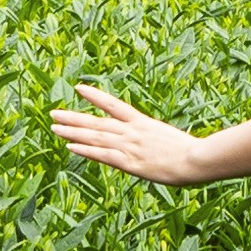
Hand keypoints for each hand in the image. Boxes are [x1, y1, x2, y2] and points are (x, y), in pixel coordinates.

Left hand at [53, 81, 211, 185]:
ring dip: (72, 132)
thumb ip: (156, 140)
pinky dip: (85, 149)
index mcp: (143, 123)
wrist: (197, 159)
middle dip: (73, 118)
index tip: (79, 88)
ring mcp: (129, 146)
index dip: (95, 96)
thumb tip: (153, 143)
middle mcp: (132, 131)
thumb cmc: (193, 152)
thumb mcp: (171, 140)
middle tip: (54, 113)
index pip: (113, 104)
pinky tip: (70, 146)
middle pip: (97, 121)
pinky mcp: (129, 162)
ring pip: (95, 136)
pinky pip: (102, 154)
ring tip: (54, 127)